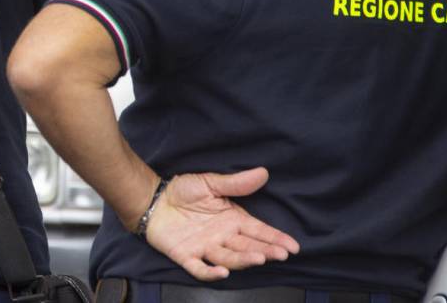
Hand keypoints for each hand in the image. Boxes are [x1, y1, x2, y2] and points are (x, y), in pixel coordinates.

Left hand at [145, 167, 299, 281]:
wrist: (154, 199)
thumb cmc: (182, 191)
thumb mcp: (210, 183)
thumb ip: (235, 183)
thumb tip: (263, 173)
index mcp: (231, 219)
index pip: (258, 231)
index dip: (275, 239)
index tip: (293, 246)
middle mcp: (222, 236)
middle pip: (248, 246)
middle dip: (265, 251)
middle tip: (280, 254)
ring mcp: (205, 248)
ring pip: (229, 258)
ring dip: (244, 260)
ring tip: (259, 258)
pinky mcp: (186, 256)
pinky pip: (200, 268)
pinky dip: (211, 273)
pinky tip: (222, 272)